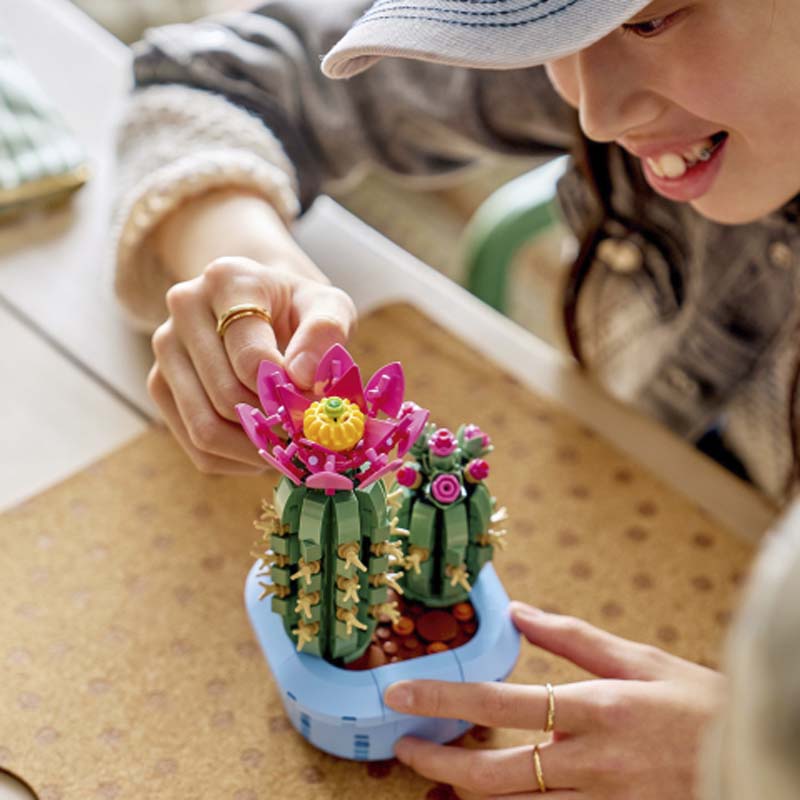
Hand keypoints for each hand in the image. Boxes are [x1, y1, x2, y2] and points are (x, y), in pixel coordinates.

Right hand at [148, 255, 355, 473]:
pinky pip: (197, 449)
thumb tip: (302, 377)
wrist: (264, 306)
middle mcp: (185, 307)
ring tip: (289, 445)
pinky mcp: (159, 385)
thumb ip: (326, 332)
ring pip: (206, 429)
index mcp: (228, 280)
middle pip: (227, 397)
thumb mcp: (328, 306)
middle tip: (307, 434)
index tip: (313, 402)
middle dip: (273, 425)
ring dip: (255, 450)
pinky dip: (237, 461)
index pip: (250, 357)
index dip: (286, 392)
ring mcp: (165, 347)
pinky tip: (265, 447)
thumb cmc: (300, 310)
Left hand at [384, 602, 724, 798]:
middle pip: (495, 773)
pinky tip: (494, 794)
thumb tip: (519, 612)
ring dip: (468, 791)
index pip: (501, 702)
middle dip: (440, 761)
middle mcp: (592, 763)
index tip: (401, 692)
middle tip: (404, 746)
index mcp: (596, 709)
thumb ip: (572, 638)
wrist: (755, 759)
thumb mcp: (639, 659)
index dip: (444, 699)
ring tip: (439, 770)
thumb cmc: (697, 705)